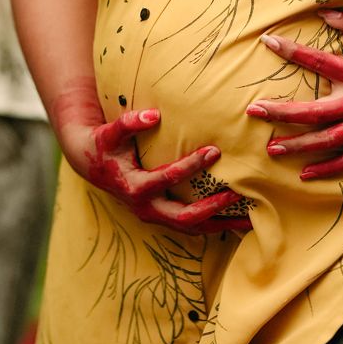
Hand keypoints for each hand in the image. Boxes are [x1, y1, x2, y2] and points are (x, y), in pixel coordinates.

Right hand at [62, 101, 248, 233]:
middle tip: (239, 193)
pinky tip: (236, 220)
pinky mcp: (162, 216)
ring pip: (192, 229)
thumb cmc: (105, 145)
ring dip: (220, 224)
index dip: (191, 166)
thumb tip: (153, 114)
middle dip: (213, 208)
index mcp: (134, 187)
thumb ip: (129, 122)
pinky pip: (192, 226)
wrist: (92, 165)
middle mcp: (145, 208)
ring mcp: (154, 216)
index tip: (214, 151)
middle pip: (184, 218)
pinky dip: (214, 224)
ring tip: (250, 218)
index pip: (167, 178)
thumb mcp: (111, 132)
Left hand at [247, 9, 342, 178]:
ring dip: (298, 145)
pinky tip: (306, 173)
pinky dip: (328, 168)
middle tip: (254, 111)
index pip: (318, 62)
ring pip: (326, 140)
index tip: (268, 42)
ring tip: (273, 149)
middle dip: (281, 112)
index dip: (292, 50)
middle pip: (312, 111)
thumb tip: (325, 13)